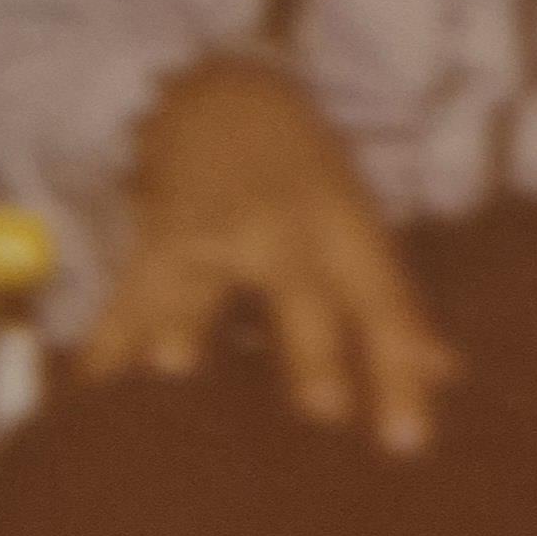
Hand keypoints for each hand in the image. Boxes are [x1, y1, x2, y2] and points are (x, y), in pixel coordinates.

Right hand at [79, 55, 456, 450]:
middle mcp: (279, 225)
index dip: (399, 367)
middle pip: (301, 289)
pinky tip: (92, 387)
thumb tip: (444, 374)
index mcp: (341, 223)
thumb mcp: (358, 223)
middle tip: (324, 408)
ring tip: (174, 367)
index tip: (407, 440)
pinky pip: (128, 295)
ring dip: (186, 323)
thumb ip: (392, 304)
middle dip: (313, 347)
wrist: (223, 95)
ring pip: (199, 281)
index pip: (380, 299)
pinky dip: (109, 341)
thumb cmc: (303, 175)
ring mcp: (209, 229)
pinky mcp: (152, 240)